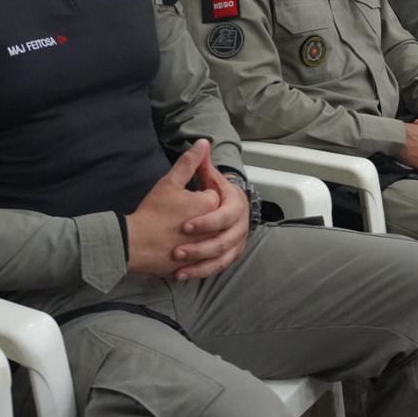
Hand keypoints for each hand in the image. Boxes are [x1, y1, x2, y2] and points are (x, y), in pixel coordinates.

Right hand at [124, 140, 224, 278]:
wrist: (134, 243)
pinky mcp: (196, 264)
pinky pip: (203, 263)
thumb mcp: (170, 182)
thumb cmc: (152, 212)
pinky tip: (180, 253)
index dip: (198, 197)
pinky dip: (195, 259)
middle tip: (179, 218)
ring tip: (178, 235)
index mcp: (210, 204)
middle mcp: (213, 228)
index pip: (213, 196)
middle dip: (201, 218)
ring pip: (211, 241)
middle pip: (215, 219)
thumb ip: (189, 162)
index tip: (183, 201)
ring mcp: (206, 248)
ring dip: (200, 239)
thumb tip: (203, 143)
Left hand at [169, 154, 251, 280]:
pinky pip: (217, 267)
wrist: (210, 210)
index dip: (205, 222)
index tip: (184, 226)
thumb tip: (201, 142)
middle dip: (199, 247)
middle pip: (223, 241)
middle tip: (177, 251)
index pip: (224, 216)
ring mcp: (236, 242)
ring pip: (220, 257)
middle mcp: (239, 224)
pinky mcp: (228, 256)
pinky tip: (181, 275)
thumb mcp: (199, 180)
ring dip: (199, 262)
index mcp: (235, 204)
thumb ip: (198, 163)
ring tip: (178, 264)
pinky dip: (200, 272)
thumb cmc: (201, 194)